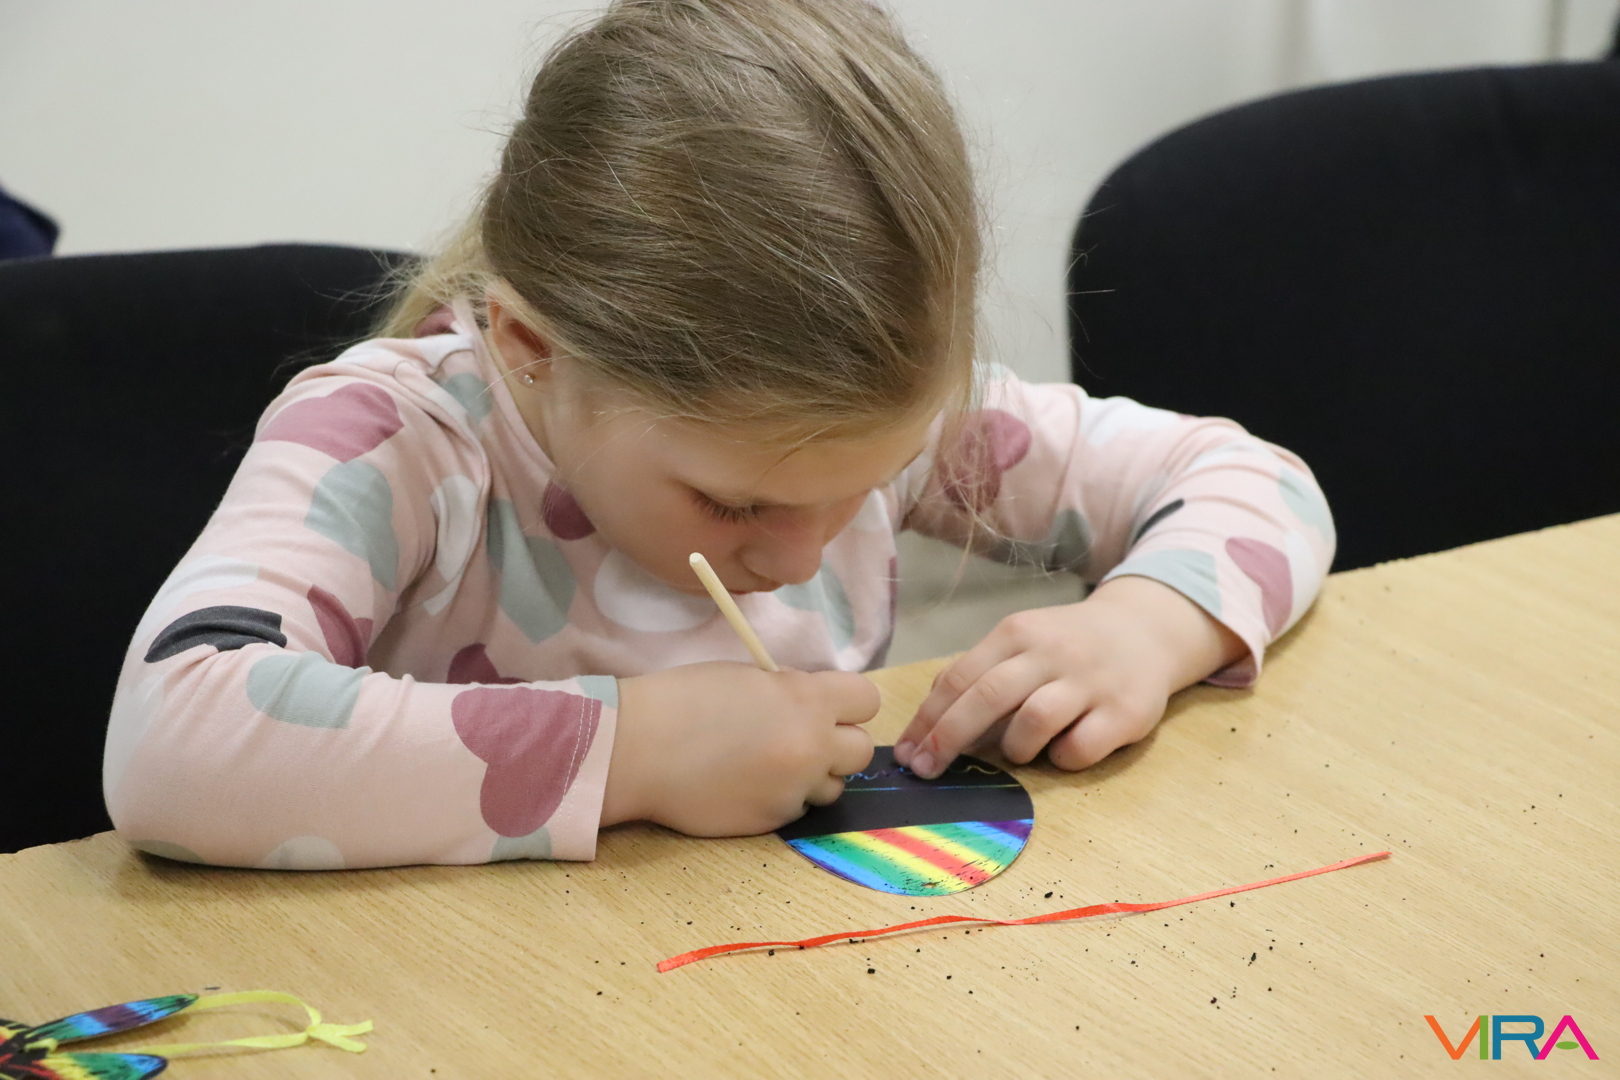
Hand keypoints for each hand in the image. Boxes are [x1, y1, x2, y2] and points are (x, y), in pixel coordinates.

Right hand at [602, 661, 877, 835]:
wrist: (637, 749)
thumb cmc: (684, 699)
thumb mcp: (749, 676)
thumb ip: (791, 691)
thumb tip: (813, 706)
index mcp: (808, 701)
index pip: (867, 700)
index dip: (846, 702)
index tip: (824, 705)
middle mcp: (812, 748)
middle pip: (861, 750)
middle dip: (835, 742)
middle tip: (800, 737)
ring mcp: (793, 791)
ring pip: (832, 787)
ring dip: (812, 776)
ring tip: (769, 764)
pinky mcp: (772, 822)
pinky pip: (796, 809)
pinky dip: (781, 798)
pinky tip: (745, 784)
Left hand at [893, 576, 1244, 777]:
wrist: (1146, 631)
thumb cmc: (1068, 645)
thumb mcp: (1022, 641)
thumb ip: (980, 674)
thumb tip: (926, 725)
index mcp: (1018, 633)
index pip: (959, 678)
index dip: (927, 719)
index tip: (906, 754)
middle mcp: (1051, 653)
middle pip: (987, 697)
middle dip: (948, 738)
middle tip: (926, 771)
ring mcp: (1090, 682)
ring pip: (1034, 721)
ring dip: (1015, 747)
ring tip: (1020, 750)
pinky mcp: (1125, 712)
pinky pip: (1079, 748)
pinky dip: (1062, 758)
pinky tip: (1064, 750)